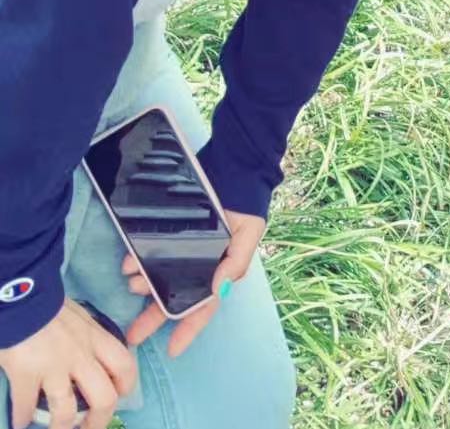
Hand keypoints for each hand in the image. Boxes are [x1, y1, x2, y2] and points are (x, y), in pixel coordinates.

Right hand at [0, 297, 136, 428]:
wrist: (22, 290)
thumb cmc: (48, 301)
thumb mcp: (77, 314)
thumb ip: (84, 335)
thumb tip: (86, 355)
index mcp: (95, 337)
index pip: (125, 364)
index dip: (126, 386)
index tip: (119, 396)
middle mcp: (80, 354)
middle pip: (104, 397)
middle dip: (99, 420)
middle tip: (90, 428)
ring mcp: (54, 367)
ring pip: (66, 411)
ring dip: (61, 428)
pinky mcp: (26, 374)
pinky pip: (26, 406)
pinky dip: (21, 418)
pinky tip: (19, 422)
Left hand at [123, 210, 265, 357]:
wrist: (235, 171)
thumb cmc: (246, 207)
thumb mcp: (248, 234)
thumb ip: (235, 262)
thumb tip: (217, 290)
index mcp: (218, 273)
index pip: (203, 308)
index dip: (188, 330)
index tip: (172, 350)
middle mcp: (197, 267)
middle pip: (173, 299)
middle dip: (152, 318)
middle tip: (132, 335)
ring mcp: (181, 251)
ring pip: (159, 277)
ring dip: (144, 285)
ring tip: (131, 285)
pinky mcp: (169, 234)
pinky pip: (149, 251)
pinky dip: (137, 259)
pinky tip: (128, 262)